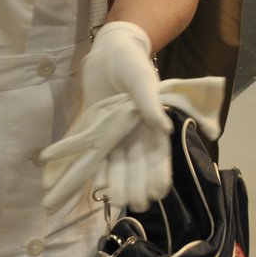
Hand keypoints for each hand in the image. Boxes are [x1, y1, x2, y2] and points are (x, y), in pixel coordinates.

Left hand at [41, 73, 226, 213]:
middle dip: (134, 184)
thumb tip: (163, 127)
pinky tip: (93, 183)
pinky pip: (94, 152)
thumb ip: (149, 102)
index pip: (157, 153)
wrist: (108, 52)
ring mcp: (117, 134)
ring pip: (115, 163)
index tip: (157, 193)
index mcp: (152, 124)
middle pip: (136, 164)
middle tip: (131, 203)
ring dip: (114, 182)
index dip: (158, 173)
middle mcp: (136, 134)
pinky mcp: (99, 130)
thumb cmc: (131, 62)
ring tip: (113, 201)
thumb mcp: (141, 79)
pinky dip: (92, 167)